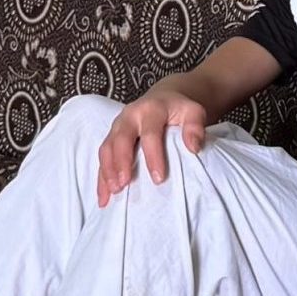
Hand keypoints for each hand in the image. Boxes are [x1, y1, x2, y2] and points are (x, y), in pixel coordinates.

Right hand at [95, 91, 209, 207]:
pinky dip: (101, 177)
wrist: (163, 99)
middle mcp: (130, 116)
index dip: (153, 156)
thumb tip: (194, 147)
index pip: (150, 134)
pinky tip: (104, 196)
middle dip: (121, 162)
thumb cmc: (178, 110)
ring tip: (114, 191)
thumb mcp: (194, 111)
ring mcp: (117, 127)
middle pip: (121, 139)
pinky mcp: (111, 138)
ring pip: (107, 148)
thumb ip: (196, 127)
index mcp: (151, 110)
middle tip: (124, 184)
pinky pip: (102, 158)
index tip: (158, 178)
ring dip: (107, 170)